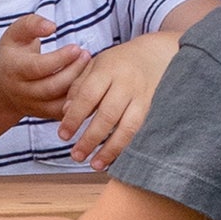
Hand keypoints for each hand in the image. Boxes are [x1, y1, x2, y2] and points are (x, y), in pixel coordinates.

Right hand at [0, 12, 87, 124]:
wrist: (1, 86)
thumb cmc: (13, 54)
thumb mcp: (15, 34)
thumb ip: (32, 24)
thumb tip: (51, 26)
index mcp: (13, 69)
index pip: (38, 67)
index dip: (60, 58)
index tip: (77, 47)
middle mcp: (21, 91)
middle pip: (52, 87)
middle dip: (73, 71)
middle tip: (87, 55)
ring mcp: (33, 106)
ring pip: (60, 102)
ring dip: (79, 86)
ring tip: (90, 67)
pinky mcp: (44, 115)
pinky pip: (65, 112)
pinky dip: (80, 100)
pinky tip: (88, 83)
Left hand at [57, 31, 180, 170]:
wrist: (157, 54)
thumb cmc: (119, 62)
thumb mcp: (95, 65)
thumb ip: (78, 86)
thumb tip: (65, 112)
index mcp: (108, 69)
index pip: (87, 96)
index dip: (74, 118)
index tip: (63, 135)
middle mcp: (127, 83)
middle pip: (107, 115)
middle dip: (90, 138)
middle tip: (76, 156)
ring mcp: (144, 97)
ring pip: (128, 127)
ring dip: (110, 149)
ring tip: (95, 164)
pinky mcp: (156, 108)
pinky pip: (141, 132)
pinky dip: (128, 147)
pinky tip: (115, 159)